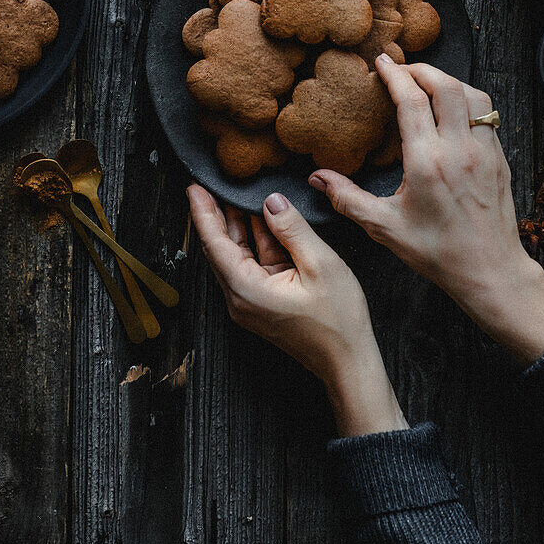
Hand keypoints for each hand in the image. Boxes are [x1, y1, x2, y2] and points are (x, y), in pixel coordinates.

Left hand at [187, 183, 407, 434]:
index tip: (194, 187)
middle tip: (212, 182)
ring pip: (237, 254)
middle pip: (221, 247)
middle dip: (217, 213)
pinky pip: (253, 263)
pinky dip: (256, 239)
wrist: (349, 362)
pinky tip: (263, 218)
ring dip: (239, 224)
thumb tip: (271, 201)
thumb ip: (292, 229)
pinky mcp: (263, 301)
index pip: (214, 243)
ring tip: (236, 192)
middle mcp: (241, 297)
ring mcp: (251, 301)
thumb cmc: (338, 321)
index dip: (203, 212)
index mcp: (246, 289)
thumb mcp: (320, 264)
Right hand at [309, 57, 543, 366]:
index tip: (381, 62)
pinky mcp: (499, 158)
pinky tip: (452, 109)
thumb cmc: (438, 252)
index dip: (395, 74)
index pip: (411, 100)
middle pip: (444, 85)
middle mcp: (459, 150)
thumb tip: (316, 178)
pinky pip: (486, 114)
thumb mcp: (385, 228)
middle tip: (401, 68)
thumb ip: (348, 198)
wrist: (490, 270)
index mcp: (427, 162)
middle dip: (421, 68)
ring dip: (448, 80)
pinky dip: (467, 100)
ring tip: (427, 82)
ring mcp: (485, 151)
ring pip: (472, 94)